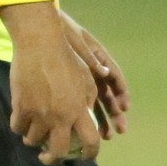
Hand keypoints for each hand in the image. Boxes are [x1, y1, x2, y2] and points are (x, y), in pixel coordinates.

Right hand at [0, 1, 99, 165]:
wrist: (40, 44)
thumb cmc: (66, 58)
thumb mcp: (85, 79)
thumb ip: (87, 101)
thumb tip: (88, 118)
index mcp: (79, 111)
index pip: (90, 143)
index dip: (89, 154)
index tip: (84, 157)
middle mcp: (60, 117)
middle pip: (57, 151)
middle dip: (53, 159)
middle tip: (49, 157)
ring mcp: (38, 114)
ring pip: (33, 141)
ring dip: (34, 140)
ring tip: (34, 135)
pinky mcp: (20, 107)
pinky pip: (17, 128)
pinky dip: (20, 128)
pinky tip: (22, 123)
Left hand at [59, 10, 129, 139]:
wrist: (42, 29)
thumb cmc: (60, 33)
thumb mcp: (76, 43)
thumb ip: (90, 59)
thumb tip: (106, 72)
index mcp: (98, 58)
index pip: (115, 78)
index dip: (121, 93)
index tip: (125, 107)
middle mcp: (94, 70)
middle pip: (108, 94)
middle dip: (115, 113)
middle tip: (119, 130)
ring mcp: (82, 77)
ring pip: (96, 102)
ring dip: (102, 118)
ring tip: (107, 135)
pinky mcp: (71, 84)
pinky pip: (81, 102)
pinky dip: (85, 115)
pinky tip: (86, 129)